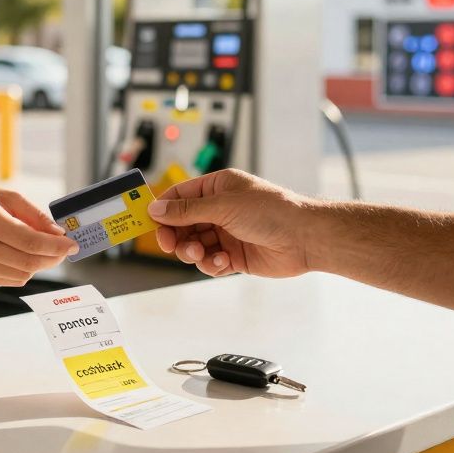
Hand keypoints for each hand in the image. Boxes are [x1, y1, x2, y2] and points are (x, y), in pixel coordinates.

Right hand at [0, 181, 77, 286]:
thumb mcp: (6, 195)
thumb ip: (34, 214)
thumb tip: (58, 234)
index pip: (30, 242)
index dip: (56, 246)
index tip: (72, 244)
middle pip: (29, 262)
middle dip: (53, 258)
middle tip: (64, 249)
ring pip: (22, 275)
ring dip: (38, 264)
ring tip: (40, 249)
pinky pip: (9, 280)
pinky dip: (22, 270)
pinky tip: (19, 255)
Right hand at [148, 169, 320, 278]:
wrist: (304, 238)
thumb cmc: (272, 211)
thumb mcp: (224, 206)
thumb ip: (187, 210)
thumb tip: (156, 208)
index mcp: (218, 188)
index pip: (180, 196)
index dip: (163, 209)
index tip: (148, 223)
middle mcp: (221, 210)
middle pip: (182, 224)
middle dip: (175, 236)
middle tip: (170, 245)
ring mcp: (227, 233)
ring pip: (194, 245)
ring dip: (193, 252)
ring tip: (200, 254)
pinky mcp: (234, 256)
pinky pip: (210, 262)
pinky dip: (212, 264)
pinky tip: (224, 262)